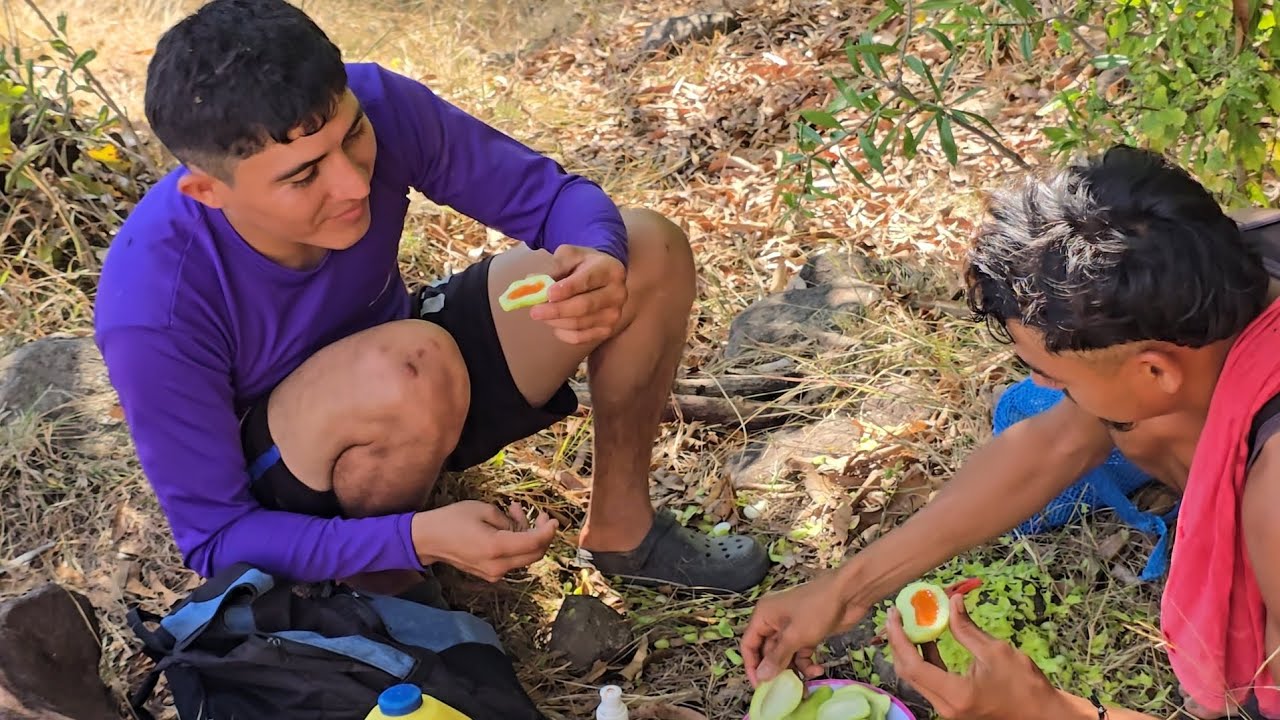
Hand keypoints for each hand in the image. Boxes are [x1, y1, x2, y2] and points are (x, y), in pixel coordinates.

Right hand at [412, 500, 557, 581]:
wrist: (428, 540)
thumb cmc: (452, 520)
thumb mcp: (484, 510)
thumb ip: (509, 520)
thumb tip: (524, 527)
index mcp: (496, 548)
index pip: (534, 543)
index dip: (548, 531)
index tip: (554, 519)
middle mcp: (498, 566)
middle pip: (534, 554)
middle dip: (542, 534)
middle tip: (541, 515)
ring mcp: (493, 573)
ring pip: (524, 556)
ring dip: (526, 535)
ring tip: (514, 511)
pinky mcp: (489, 574)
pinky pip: (512, 559)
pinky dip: (516, 543)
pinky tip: (508, 525)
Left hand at [528, 245, 626, 344]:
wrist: (603, 277)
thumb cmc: (583, 265)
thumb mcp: (569, 256)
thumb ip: (553, 268)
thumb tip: (532, 282)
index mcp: (610, 270)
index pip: (588, 280)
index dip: (567, 288)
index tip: (548, 293)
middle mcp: (617, 293)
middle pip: (584, 306)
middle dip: (556, 310)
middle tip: (534, 311)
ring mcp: (614, 314)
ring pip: (579, 324)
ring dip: (555, 321)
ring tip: (541, 313)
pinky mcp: (607, 330)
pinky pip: (580, 337)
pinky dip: (562, 333)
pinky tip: (555, 323)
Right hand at [741, 571, 866, 685]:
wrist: (849, 593)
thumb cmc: (817, 608)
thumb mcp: (795, 635)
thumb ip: (777, 658)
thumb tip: (761, 677)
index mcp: (763, 615)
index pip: (749, 644)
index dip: (752, 666)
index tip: (761, 687)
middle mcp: (774, 621)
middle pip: (767, 653)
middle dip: (777, 671)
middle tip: (785, 690)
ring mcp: (791, 628)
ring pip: (785, 656)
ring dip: (794, 670)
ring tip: (805, 685)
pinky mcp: (807, 633)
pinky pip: (800, 653)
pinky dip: (807, 663)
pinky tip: (818, 670)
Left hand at [885, 593, 1060, 718]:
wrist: (1043, 714)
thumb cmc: (1025, 685)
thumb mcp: (995, 651)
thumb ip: (966, 628)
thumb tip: (952, 600)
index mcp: (955, 694)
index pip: (914, 665)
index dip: (899, 637)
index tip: (894, 614)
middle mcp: (945, 706)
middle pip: (909, 673)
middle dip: (899, 642)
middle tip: (897, 615)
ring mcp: (948, 709)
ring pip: (917, 678)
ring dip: (910, 650)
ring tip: (909, 622)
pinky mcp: (953, 706)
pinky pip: (930, 682)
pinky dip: (926, 661)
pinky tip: (929, 639)